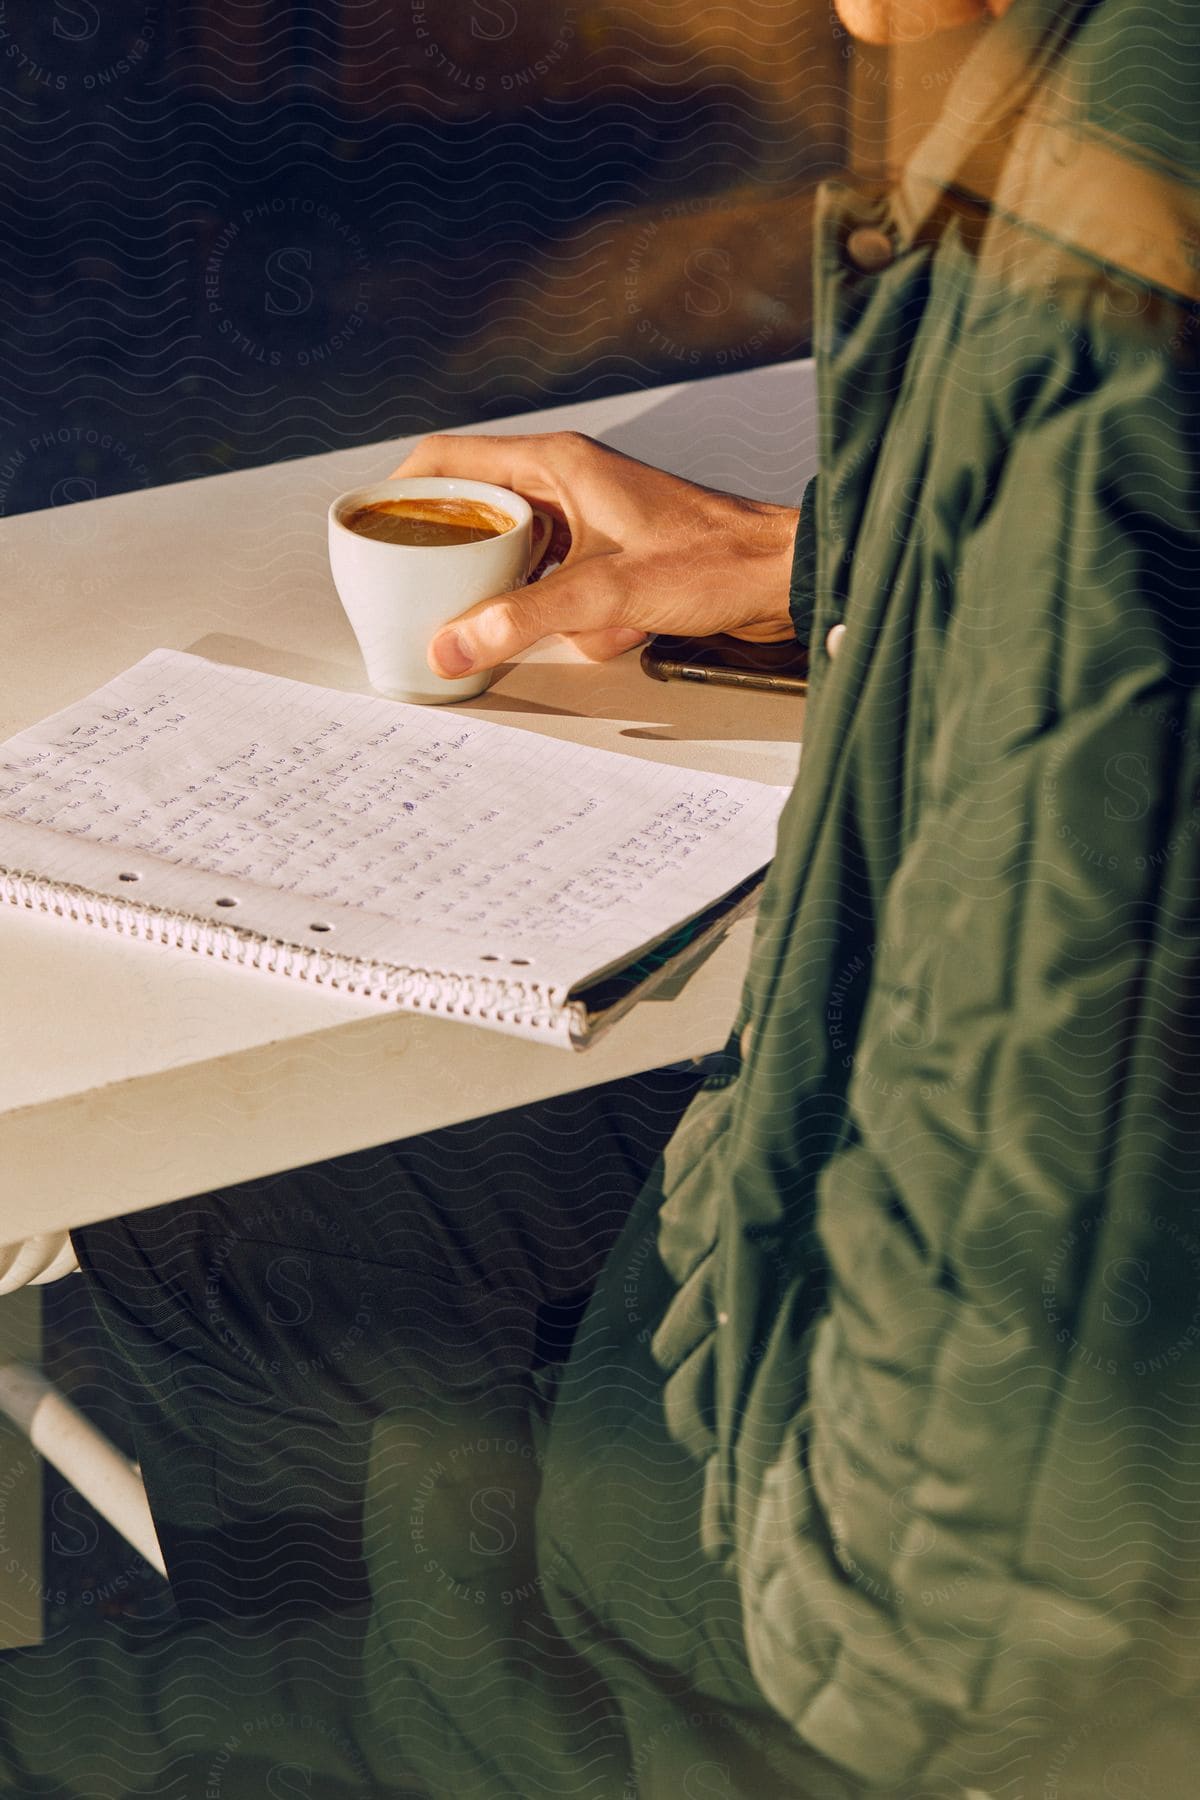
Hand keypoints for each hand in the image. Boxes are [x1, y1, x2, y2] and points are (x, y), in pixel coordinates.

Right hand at [388, 431, 798, 679]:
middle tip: (423, 599)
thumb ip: (524, 619)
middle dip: (458, 563)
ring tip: (508, 627)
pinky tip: (598, 638)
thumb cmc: (715, 560)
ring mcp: (589, 522)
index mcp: (556, 465)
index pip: (450, 460)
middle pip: (477, 513)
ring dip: (519, 598)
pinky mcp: (612, 558)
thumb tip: (452, 644)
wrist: (784, 577)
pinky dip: (569, 619)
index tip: (371, 530)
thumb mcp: (606, 594)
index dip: (402, 491)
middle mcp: (567, 485)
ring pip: (519, 558)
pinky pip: (560, 588)